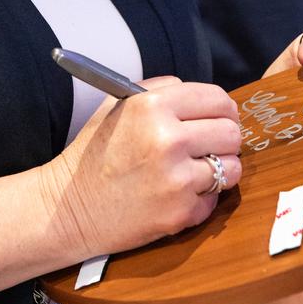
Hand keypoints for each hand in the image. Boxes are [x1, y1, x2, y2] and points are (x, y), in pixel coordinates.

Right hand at [45, 77, 241, 257]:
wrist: (71, 208)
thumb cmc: (96, 155)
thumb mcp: (118, 106)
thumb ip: (161, 90)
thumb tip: (203, 97)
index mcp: (152, 106)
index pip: (217, 99)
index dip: (223, 109)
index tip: (222, 117)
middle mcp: (168, 139)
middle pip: (231, 132)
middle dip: (224, 139)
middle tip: (210, 146)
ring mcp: (177, 179)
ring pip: (231, 168)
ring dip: (218, 170)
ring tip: (193, 171)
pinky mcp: (181, 212)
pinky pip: (215, 199)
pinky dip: (201, 198)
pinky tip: (176, 194)